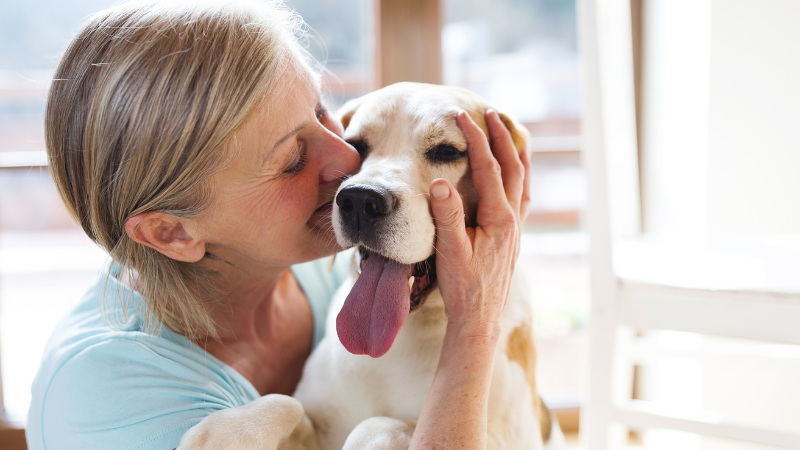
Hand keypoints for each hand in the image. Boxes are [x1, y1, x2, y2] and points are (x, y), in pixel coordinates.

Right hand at [429, 110, 530, 336]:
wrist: (479, 320)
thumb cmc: (463, 288)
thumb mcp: (449, 252)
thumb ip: (446, 216)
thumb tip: (440, 182)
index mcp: (499, 219)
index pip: (488, 168)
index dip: (476, 140)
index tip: (461, 117)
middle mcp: (513, 220)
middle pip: (512, 168)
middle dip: (501, 137)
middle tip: (490, 113)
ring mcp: (516, 229)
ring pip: (522, 181)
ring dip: (515, 154)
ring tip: (510, 133)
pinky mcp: (512, 238)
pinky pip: (521, 197)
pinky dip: (518, 177)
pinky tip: (514, 175)